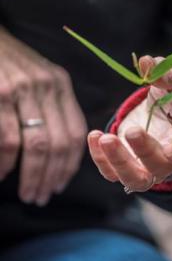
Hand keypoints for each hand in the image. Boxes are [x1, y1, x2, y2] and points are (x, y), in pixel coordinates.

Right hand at [0, 27, 86, 205]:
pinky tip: (3, 175)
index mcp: (61, 85)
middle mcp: (47, 86)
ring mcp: (23, 89)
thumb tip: (56, 154)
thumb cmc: (5, 63)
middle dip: (52, 177)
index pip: (76, 134)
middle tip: (41, 197)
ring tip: (28, 194)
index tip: (60, 184)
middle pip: (60, 144)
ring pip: (38, 146)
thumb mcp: (37, 79)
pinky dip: (6, 163)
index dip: (70, 165)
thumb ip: (51, 108)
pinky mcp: (0, 93)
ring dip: (33, 176)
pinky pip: (9, 139)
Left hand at [88, 56, 171, 191]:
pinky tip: (95, 135)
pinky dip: (101, 159)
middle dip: (146, 152)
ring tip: (105, 138)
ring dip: (120, 163)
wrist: (165, 110)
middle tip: (132, 130)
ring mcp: (149, 167)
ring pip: (136, 180)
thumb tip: (148, 64)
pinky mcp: (127, 165)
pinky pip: (113, 173)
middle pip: (162, 168)